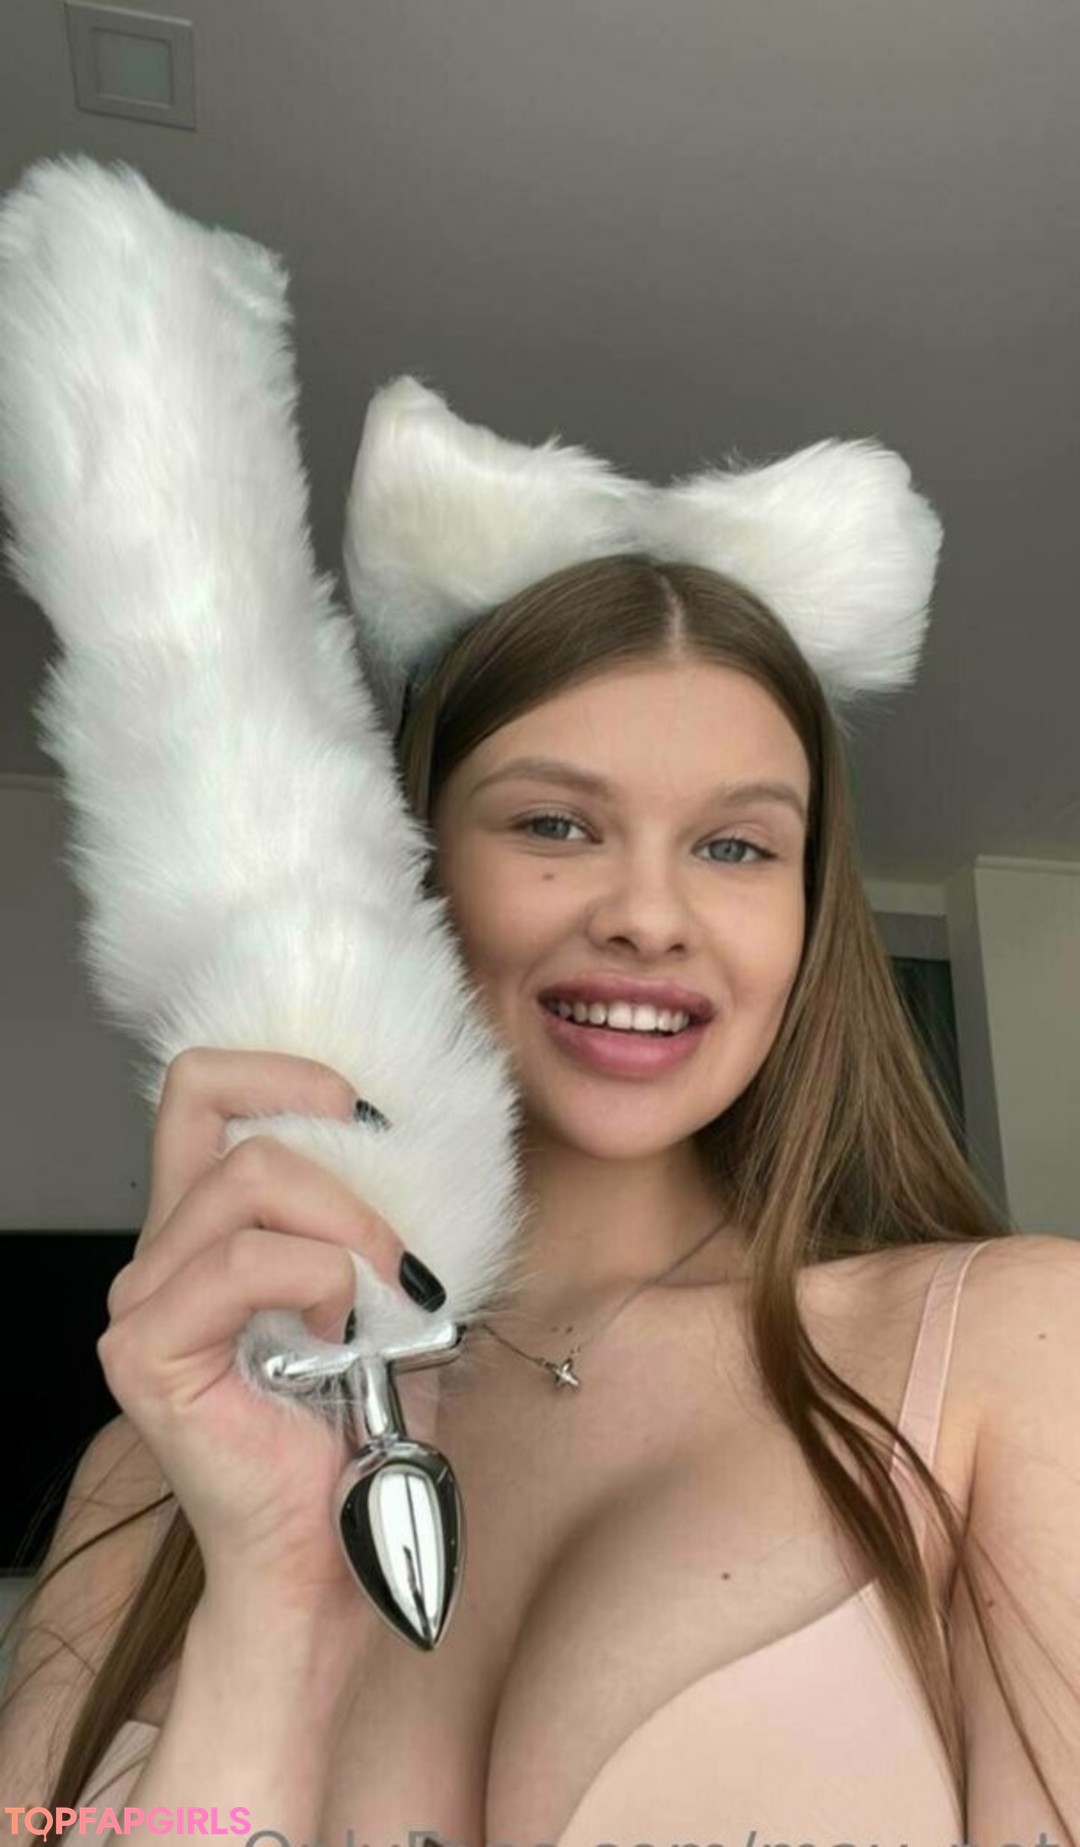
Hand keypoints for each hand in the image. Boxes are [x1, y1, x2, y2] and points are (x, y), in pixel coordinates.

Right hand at [98, 1047, 446, 1628]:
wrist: (338, 1545)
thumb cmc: (361, 1425)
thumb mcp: (378, 1285)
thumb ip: (368, 1207)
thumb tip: (416, 1135)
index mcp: (202, 1225)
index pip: (201, 1087)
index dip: (283, 1074)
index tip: (364, 1116)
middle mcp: (158, 1255)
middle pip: (241, 1134)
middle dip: (348, 1180)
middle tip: (399, 1257)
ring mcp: (142, 1303)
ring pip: (248, 1185)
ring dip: (346, 1233)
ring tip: (379, 1305)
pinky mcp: (147, 1354)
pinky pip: (244, 1263)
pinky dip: (318, 1282)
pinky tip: (339, 1338)